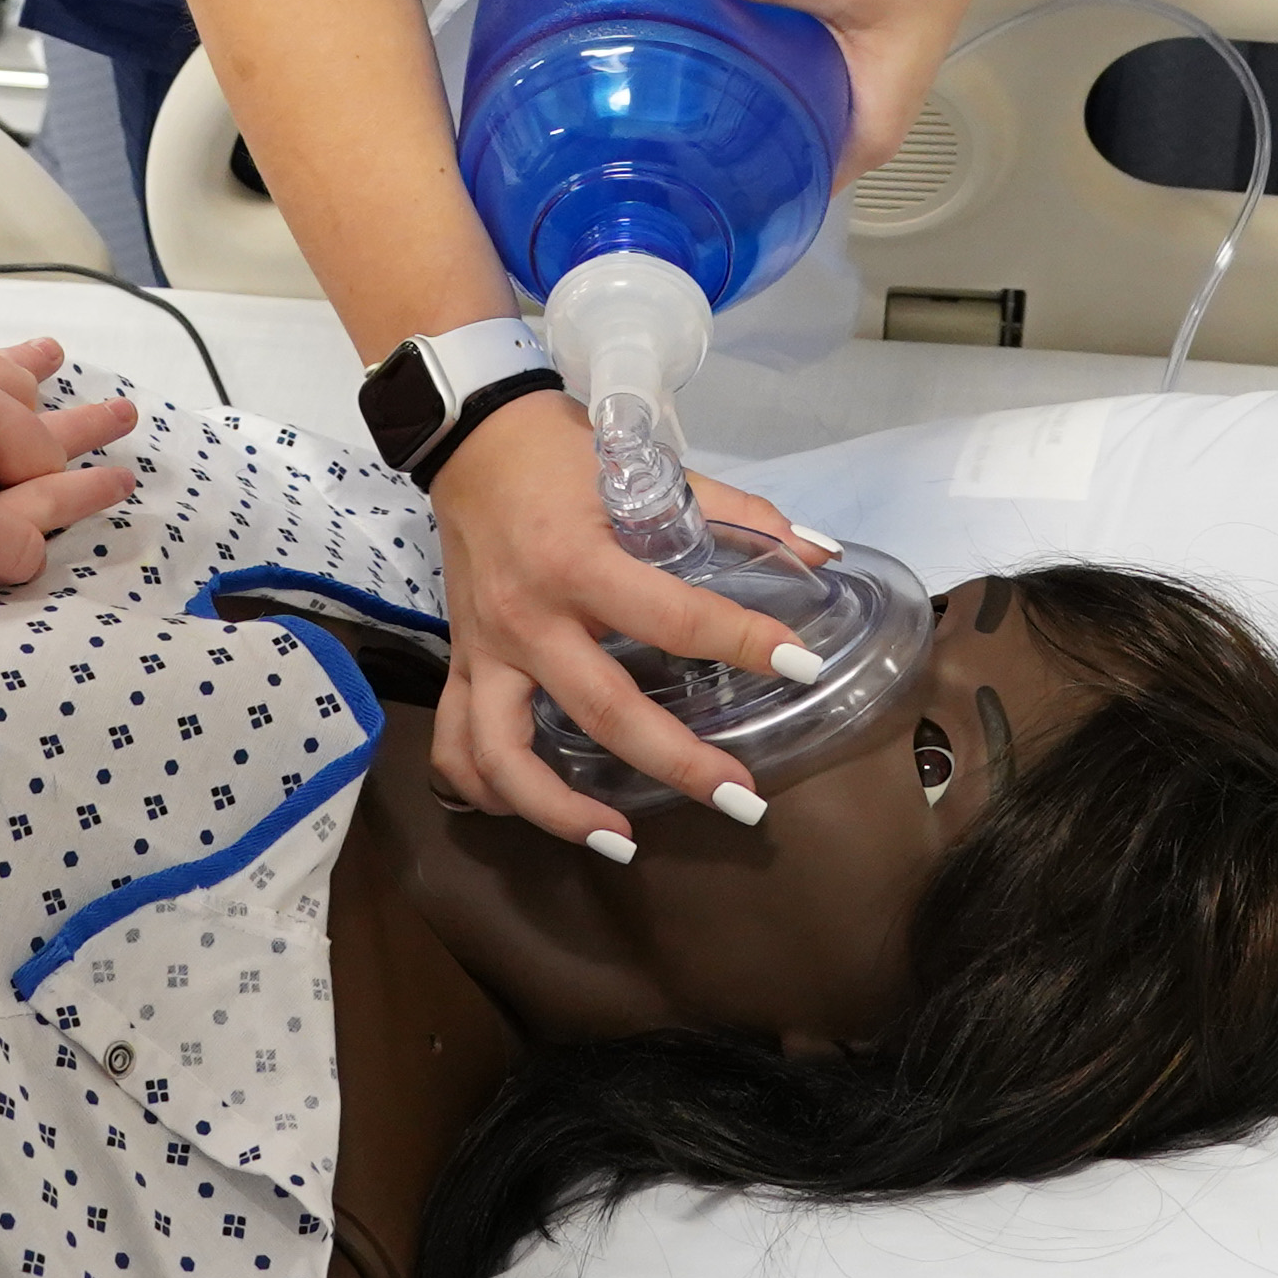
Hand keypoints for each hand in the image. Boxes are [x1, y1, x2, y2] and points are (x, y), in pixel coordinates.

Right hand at [420, 390, 817, 848]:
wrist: (471, 437)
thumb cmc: (565, 455)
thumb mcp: (647, 469)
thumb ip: (736, 512)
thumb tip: (819, 549)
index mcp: (580, 562)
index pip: (673, 616)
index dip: (744, 641)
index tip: (801, 665)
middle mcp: (529, 618)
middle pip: (604, 710)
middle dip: (677, 763)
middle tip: (743, 798)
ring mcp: (487, 650)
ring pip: (505, 755)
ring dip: (560, 811)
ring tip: (621, 840)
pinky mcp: (464, 663)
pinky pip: (458, 746)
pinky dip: (485, 790)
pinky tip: (530, 812)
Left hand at [712, 0, 996, 181]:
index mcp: (872, 136)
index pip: (805, 192)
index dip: (752, 191)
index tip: (698, 180)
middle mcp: (863, 131)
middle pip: (790, 165)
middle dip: (737, 152)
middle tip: (676, 139)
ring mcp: (851, 104)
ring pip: (788, 128)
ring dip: (746, 116)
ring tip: (686, 109)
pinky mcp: (837, 76)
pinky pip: (791, 97)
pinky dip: (761, 86)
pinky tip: (719, 73)